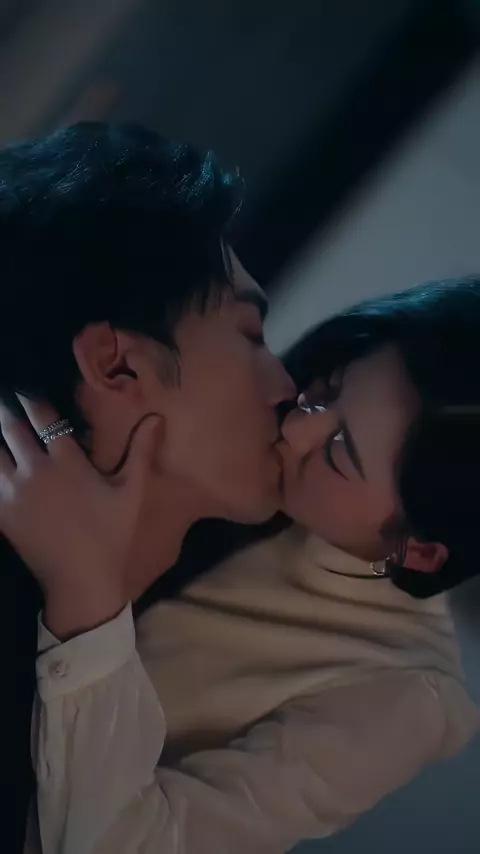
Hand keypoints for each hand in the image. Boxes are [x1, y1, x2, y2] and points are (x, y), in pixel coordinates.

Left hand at [0, 397, 159, 636]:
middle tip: (4, 401)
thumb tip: (156, 417)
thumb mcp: (131, 492)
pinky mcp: (0, 512)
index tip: (26, 392)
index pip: (42, 415)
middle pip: (10, 426)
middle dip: (7, 410)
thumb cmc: (111, 535)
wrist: (81, 580)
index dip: (31, 400)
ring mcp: (12, 491)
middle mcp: (34, 469)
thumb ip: (140, 452)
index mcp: (66, 460)